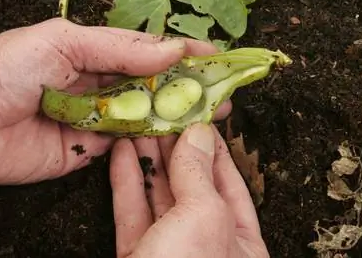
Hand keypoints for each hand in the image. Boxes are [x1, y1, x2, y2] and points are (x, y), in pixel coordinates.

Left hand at [0, 18, 229, 185]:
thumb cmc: (7, 68)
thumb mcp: (64, 42)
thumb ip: (119, 49)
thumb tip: (170, 52)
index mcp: (92, 52)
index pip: (147, 51)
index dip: (181, 53)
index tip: (215, 56)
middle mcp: (98, 83)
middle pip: (152, 85)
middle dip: (187, 87)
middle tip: (221, 92)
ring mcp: (95, 118)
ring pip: (145, 115)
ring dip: (176, 115)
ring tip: (210, 115)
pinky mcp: (88, 149)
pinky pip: (126, 144)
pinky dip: (151, 141)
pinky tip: (176, 138)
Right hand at [109, 123, 268, 257]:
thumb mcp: (202, 219)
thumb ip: (198, 174)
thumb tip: (199, 133)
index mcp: (239, 242)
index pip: (228, 182)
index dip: (212, 148)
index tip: (198, 119)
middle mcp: (206, 245)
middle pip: (190, 185)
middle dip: (174, 149)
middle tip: (161, 117)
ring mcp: (170, 252)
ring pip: (158, 196)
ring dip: (147, 160)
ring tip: (137, 127)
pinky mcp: (138, 257)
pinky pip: (132, 213)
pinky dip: (126, 182)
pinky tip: (121, 156)